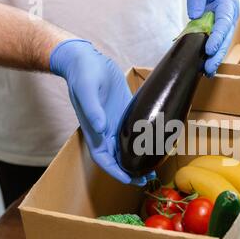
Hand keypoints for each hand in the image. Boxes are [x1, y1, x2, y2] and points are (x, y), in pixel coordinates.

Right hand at [50, 39, 154, 185]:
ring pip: (129, 147)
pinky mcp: (125, 113)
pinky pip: (136, 131)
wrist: (87, 59)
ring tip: (155, 166)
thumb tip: (101, 128)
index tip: (130, 180)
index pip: (104, 160)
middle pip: (119, 158)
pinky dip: (144, 141)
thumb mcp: (87, 90)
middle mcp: (106, 131)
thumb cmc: (83, 74)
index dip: (116, 172)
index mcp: (95, 131)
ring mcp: (116, 123)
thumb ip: (92, 109)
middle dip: (132, 171)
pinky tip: (156, 143)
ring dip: (139, 158)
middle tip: (149, 177)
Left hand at [187, 0, 239, 76]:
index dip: (217, 38)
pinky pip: (217, 43)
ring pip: (222, 44)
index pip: (223, 24)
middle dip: (217, 55)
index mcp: (228, 4)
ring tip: (207, 72)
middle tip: (208, 69)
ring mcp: (225, 23)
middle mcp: (230, 15)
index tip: (209, 50)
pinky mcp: (218, 28)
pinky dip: (212, 55)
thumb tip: (195, 15)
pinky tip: (206, 66)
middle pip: (226, 39)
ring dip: (215, 59)